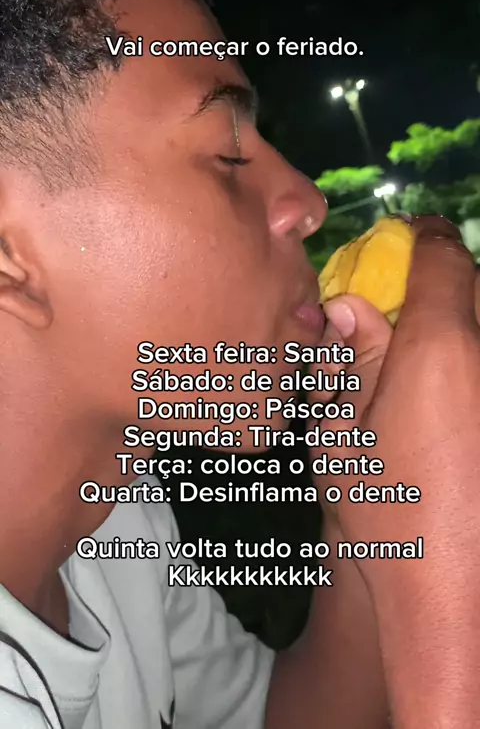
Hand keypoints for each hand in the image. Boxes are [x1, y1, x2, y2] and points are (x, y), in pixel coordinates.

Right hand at [309, 216, 479, 592]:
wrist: (449, 597)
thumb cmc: (384, 514)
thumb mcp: (343, 431)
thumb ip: (350, 359)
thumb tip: (349, 306)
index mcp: (440, 348)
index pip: (443, 258)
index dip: (423, 237)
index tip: (408, 235)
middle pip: (478, 286)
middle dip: (445, 283)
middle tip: (408, 306)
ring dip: (462, 326)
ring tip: (425, 360)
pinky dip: (469, 365)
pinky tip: (447, 401)